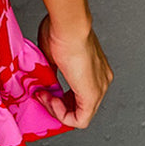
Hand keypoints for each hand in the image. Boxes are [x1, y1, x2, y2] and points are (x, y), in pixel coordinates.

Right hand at [35, 12, 112, 128]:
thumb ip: (51, 71)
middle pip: (80, 107)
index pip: (78, 94)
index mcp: (94, 69)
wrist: (69, 26)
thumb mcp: (52, 55)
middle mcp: (101, 79)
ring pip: (81, 115)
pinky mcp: (93, 95)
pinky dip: (62, 115)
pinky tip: (50, 101)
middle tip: (42, 96)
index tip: (43, 88)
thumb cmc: (61, 31)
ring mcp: (100, 88)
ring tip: (44, 96)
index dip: (59, 97)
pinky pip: (80, 119)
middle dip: (57, 105)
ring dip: (58, 110)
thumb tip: (42, 81)